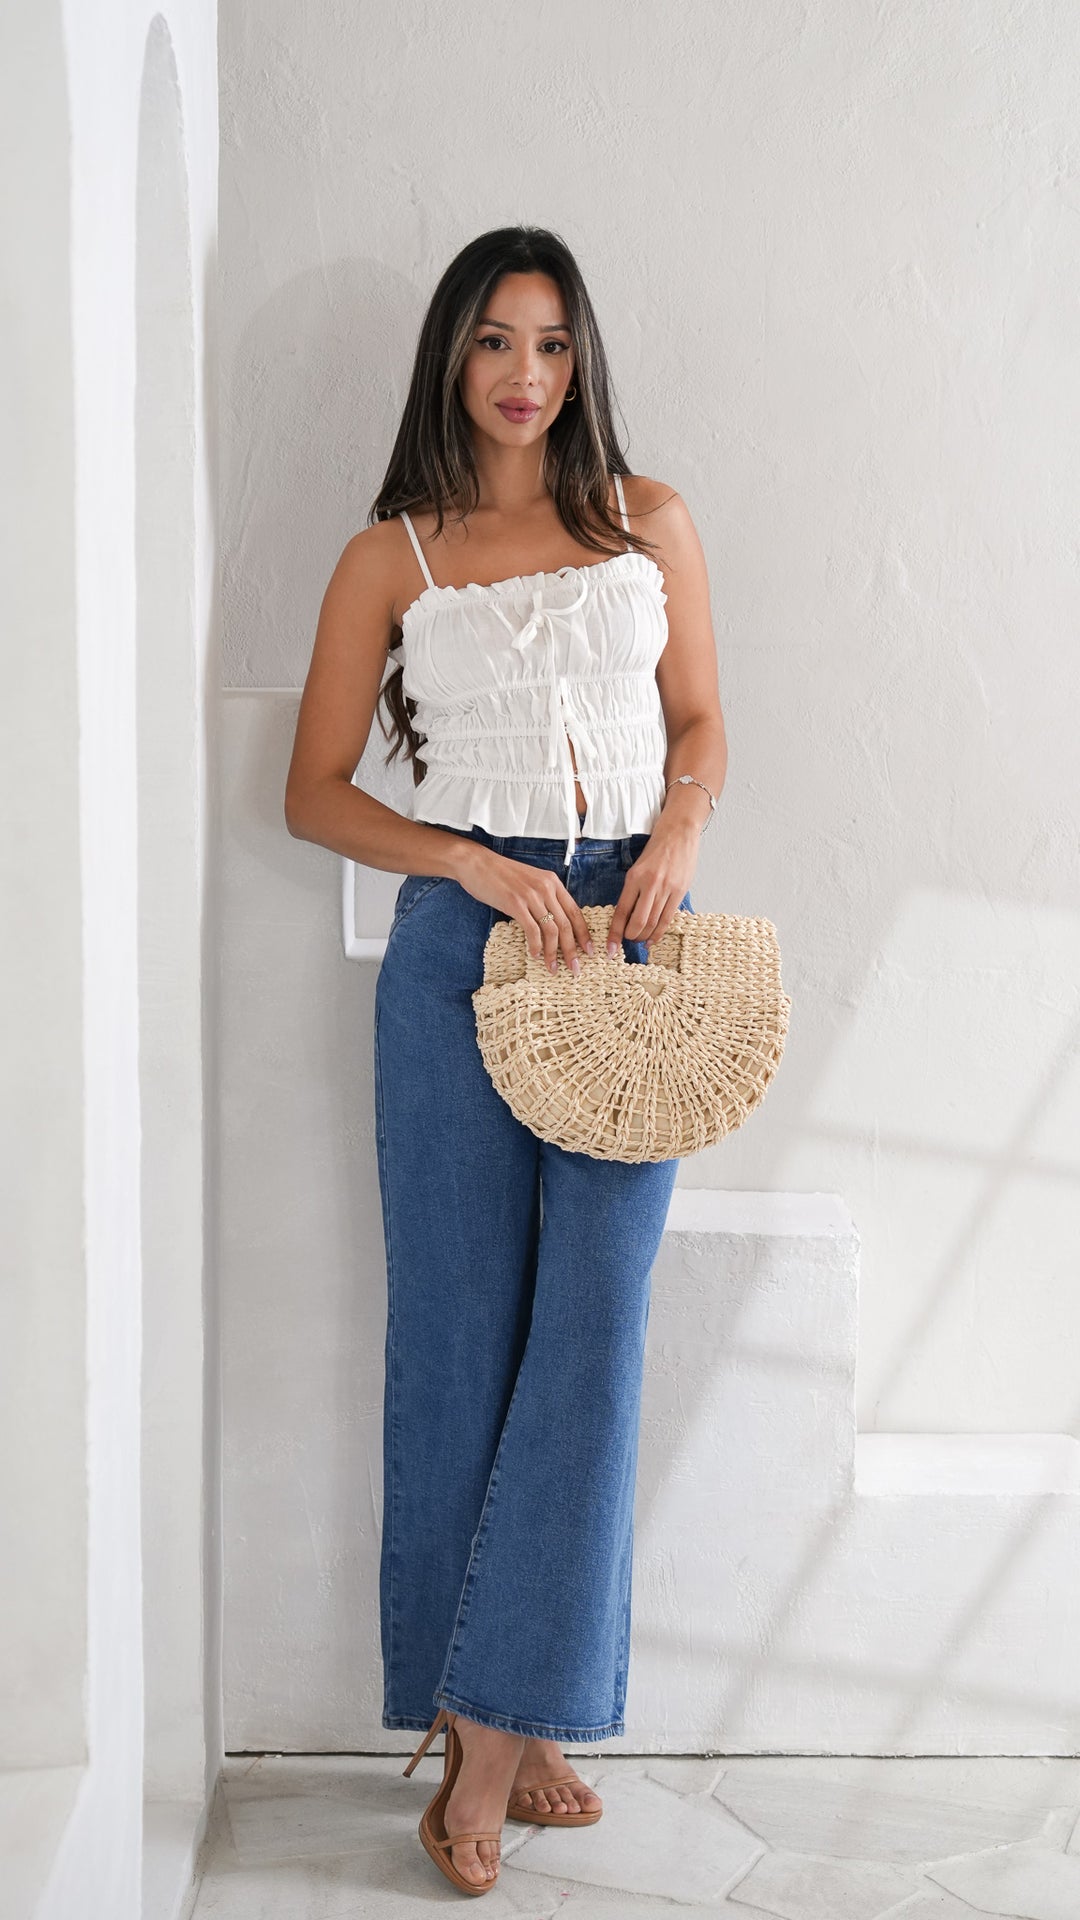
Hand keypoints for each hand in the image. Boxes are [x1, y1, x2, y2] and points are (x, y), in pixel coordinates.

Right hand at [458, 846, 595, 975]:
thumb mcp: (530, 881)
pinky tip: (535, 955)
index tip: (588, 951)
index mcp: (552, 882)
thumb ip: (544, 897)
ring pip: (552, 930)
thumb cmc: (501, 875)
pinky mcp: (515, 903)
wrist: (476, 863)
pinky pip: (532, 930)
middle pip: (566, 924)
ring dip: (554, 953)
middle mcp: (546, 888)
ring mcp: (531, 895)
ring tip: (553, 968)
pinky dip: (536, 946)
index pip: (575, 911)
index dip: (584, 934)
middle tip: (575, 968)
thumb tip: (553, 922)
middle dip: (573, 949)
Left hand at [604, 820, 698, 956]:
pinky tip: (653, 938)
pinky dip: (659, 932)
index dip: (615, 932)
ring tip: (639, 941)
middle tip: (627, 941)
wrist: (678, 832)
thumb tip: (627, 914)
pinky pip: (668, 918)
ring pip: (653, 922)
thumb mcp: (638, 867)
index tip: (610, 947)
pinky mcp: (680, 891)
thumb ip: (634, 889)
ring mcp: (666, 888)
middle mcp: (649, 884)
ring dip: (644, 936)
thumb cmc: (657, 848)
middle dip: (630, 937)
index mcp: (634, 877)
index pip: (621, 911)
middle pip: (638, 921)